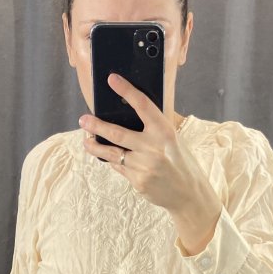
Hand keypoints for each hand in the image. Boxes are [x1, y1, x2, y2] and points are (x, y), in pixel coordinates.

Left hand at [79, 73, 211, 215]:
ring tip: (86, 140)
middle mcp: (153, 148)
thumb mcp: (173, 140)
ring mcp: (143, 166)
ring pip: (112, 153)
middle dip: (97, 126)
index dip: (126, 90)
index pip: (142, 105)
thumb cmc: (180, 162)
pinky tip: (106, 156)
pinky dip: (113, 160)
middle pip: (117, 133)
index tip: (112, 79)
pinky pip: (119, 167)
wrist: (188, 194)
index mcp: (164, 132)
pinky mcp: (137, 181)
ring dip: (95, 146)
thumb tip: (129, 112)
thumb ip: (154, 128)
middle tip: (84, 119)